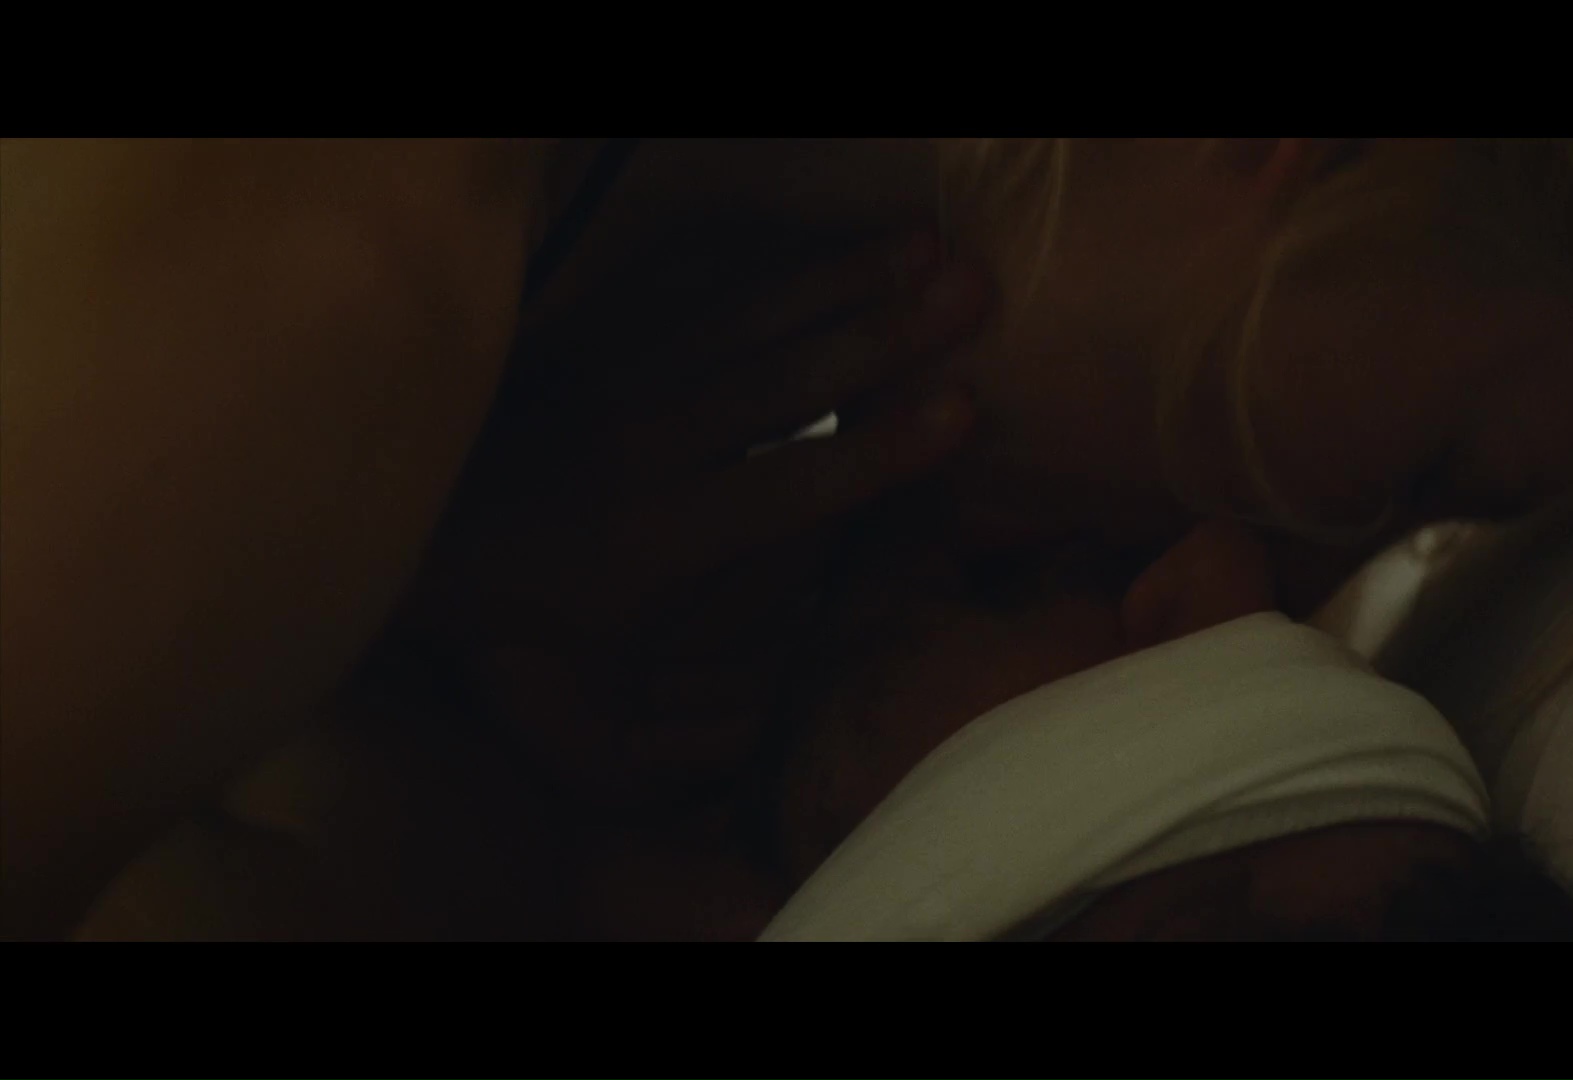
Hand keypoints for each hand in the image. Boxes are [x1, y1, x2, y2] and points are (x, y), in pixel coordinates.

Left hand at [378, 228, 993, 811]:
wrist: (396, 545)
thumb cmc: (503, 643)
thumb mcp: (575, 731)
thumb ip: (670, 757)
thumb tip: (779, 755)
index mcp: (655, 537)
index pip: (785, 488)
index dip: (875, 451)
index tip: (963, 411)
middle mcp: (644, 443)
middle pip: (779, 378)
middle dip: (881, 331)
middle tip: (973, 289)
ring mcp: (617, 378)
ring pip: (742, 315)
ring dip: (839, 275)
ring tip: (928, 245)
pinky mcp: (594, 342)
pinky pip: (683, 283)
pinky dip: (758, 254)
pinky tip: (827, 236)